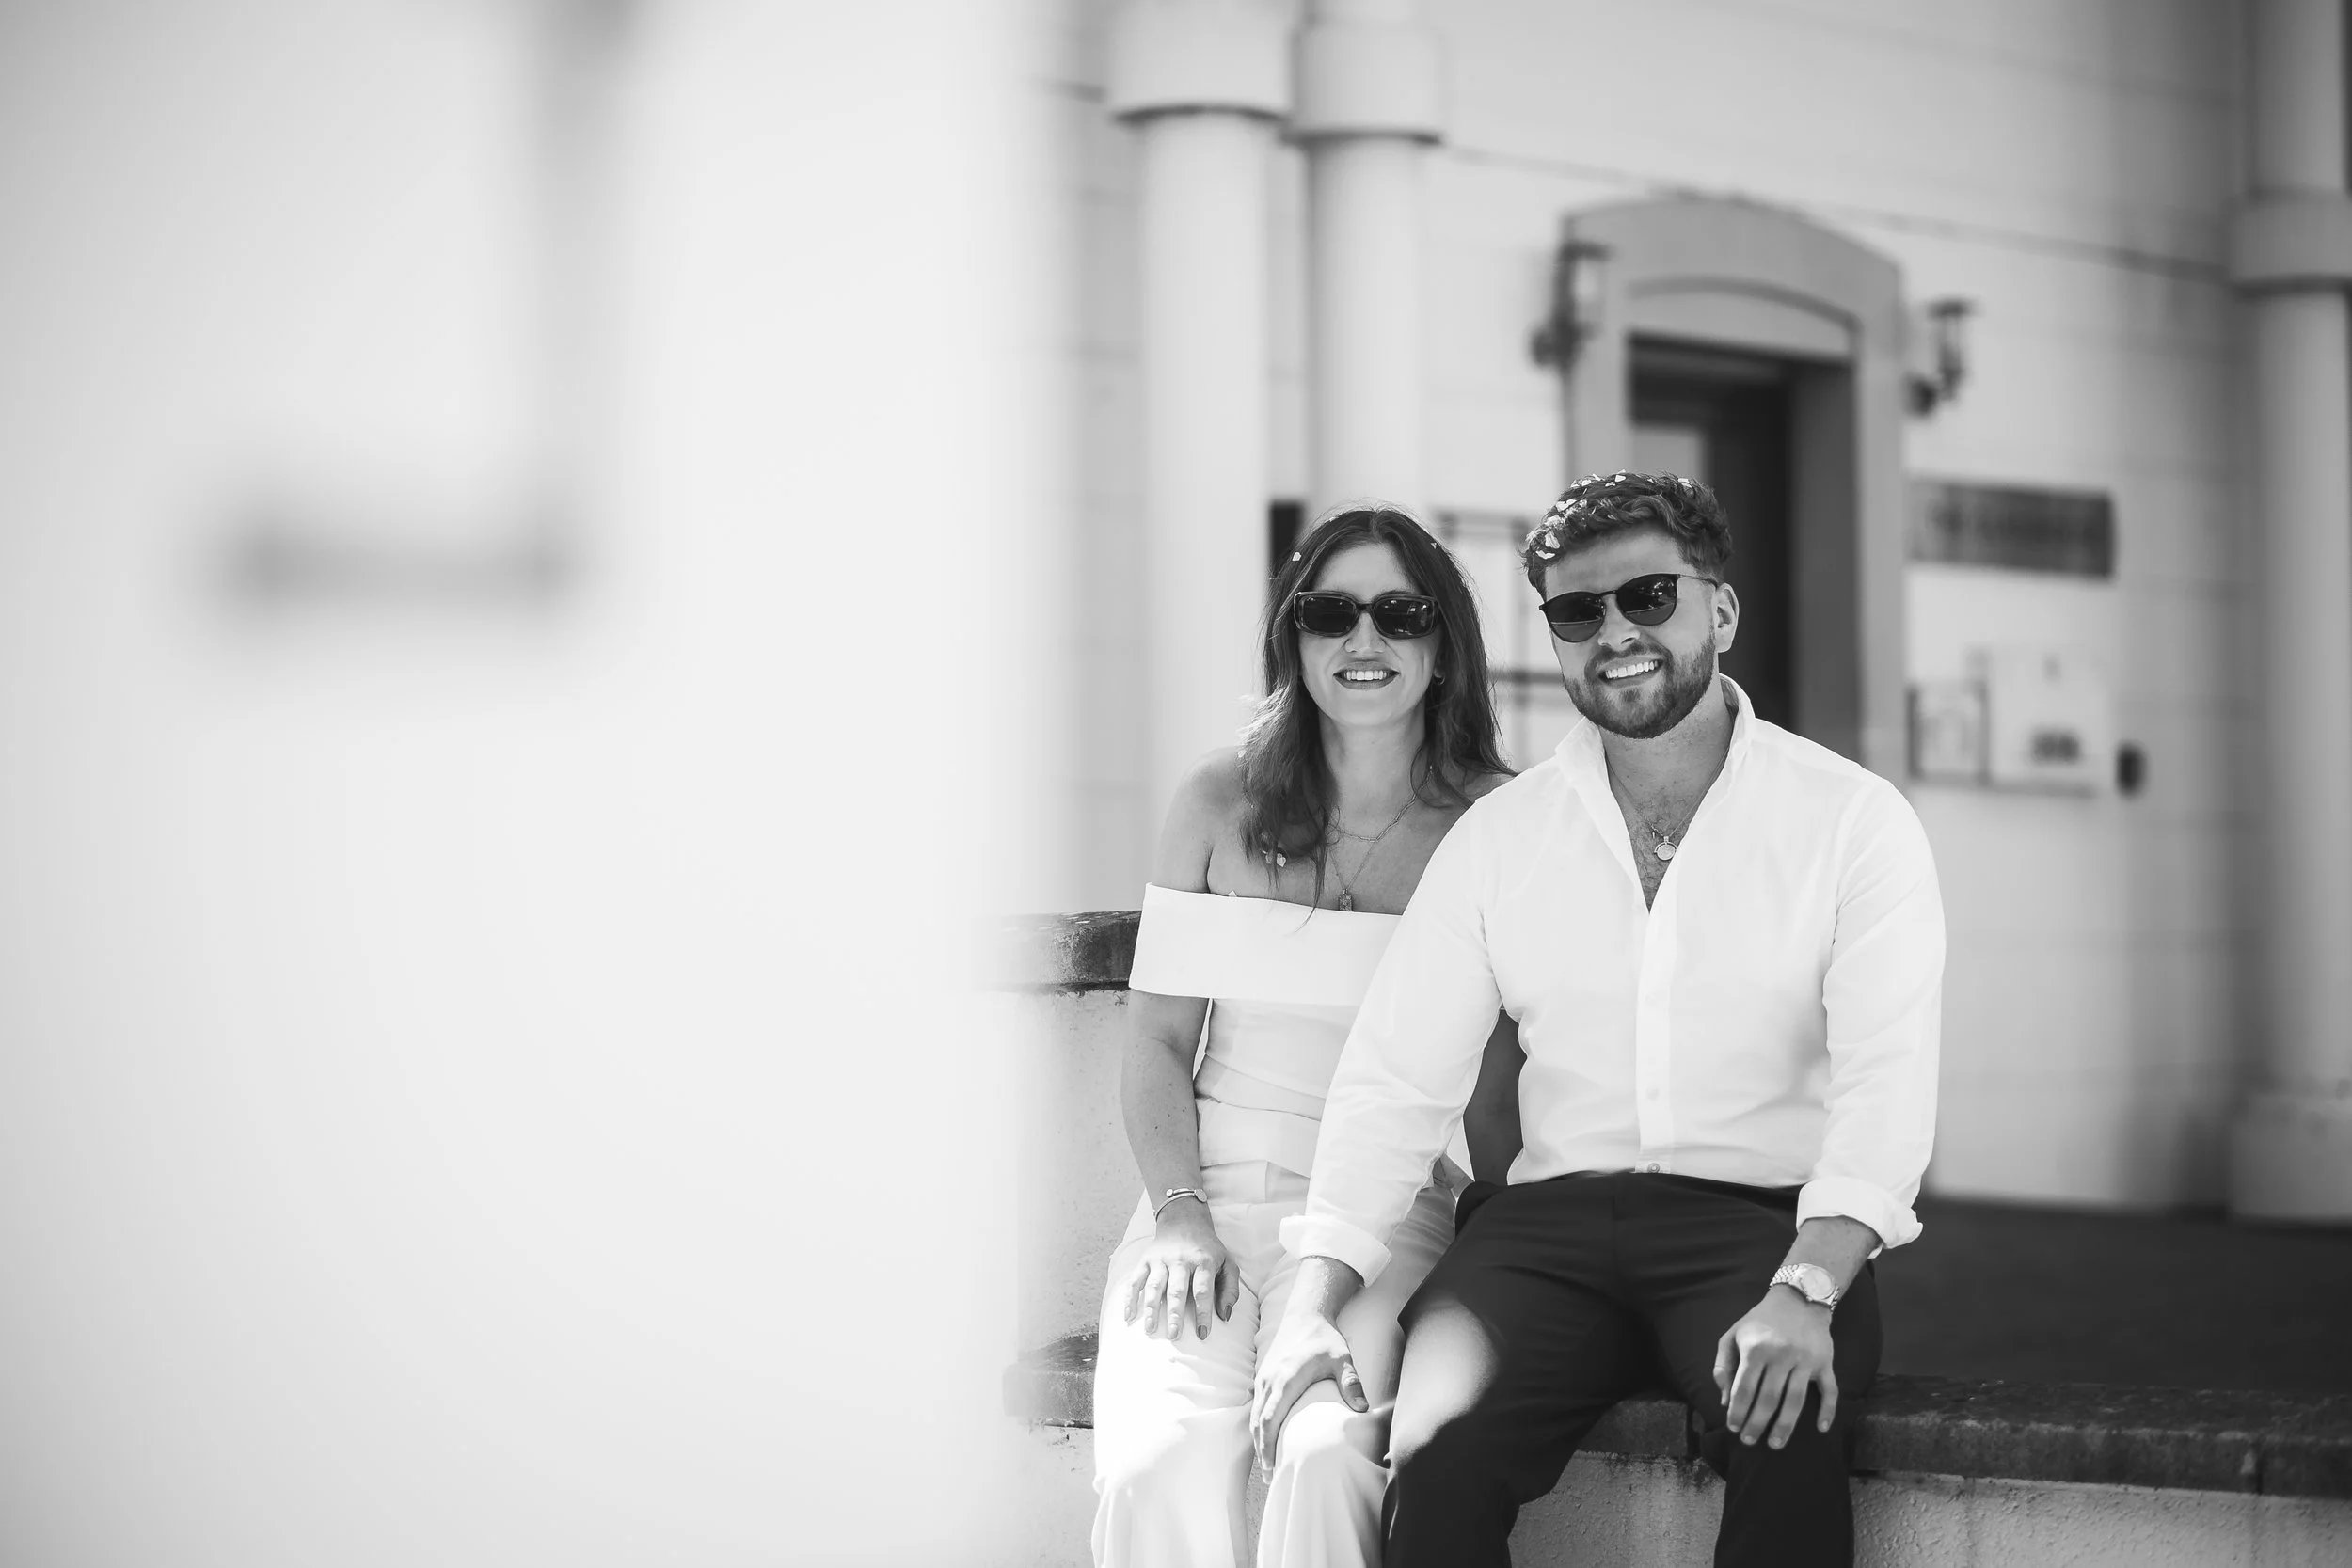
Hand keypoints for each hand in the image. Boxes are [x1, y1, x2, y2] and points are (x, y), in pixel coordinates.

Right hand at [1118, 1201, 1235, 1340]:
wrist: (1185, 1221)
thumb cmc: (1208, 1250)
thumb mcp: (1227, 1263)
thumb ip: (1230, 1289)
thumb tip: (1224, 1315)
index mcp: (1203, 1261)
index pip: (1202, 1291)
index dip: (1203, 1313)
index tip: (1202, 1334)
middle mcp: (1180, 1259)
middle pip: (1176, 1290)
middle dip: (1175, 1314)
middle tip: (1174, 1336)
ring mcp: (1161, 1259)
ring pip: (1154, 1286)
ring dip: (1151, 1309)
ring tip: (1150, 1330)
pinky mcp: (1146, 1259)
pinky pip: (1135, 1280)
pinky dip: (1130, 1298)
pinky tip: (1129, 1316)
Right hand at [1249, 1309, 1364, 1474]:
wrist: (1306, 1313)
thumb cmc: (1324, 1337)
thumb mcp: (1342, 1357)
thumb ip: (1351, 1382)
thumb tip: (1363, 1410)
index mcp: (1285, 1378)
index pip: (1270, 1417)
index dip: (1268, 1443)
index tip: (1272, 1466)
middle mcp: (1269, 1379)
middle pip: (1258, 1421)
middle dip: (1261, 1450)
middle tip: (1270, 1477)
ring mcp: (1263, 1378)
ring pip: (1254, 1415)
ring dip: (1258, 1440)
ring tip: (1267, 1466)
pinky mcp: (1264, 1377)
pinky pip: (1256, 1406)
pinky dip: (1258, 1426)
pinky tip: (1265, 1440)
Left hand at [1712, 1287, 1838, 1449]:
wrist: (1799, 1299)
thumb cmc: (1760, 1321)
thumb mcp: (1733, 1335)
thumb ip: (1723, 1366)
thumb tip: (1726, 1400)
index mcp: (1755, 1348)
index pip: (1744, 1388)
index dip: (1737, 1411)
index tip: (1733, 1428)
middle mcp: (1781, 1355)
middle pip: (1768, 1399)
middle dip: (1757, 1424)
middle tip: (1749, 1442)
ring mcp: (1806, 1360)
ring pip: (1795, 1400)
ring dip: (1786, 1426)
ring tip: (1776, 1445)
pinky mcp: (1825, 1363)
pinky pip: (1830, 1390)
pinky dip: (1828, 1411)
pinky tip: (1822, 1429)